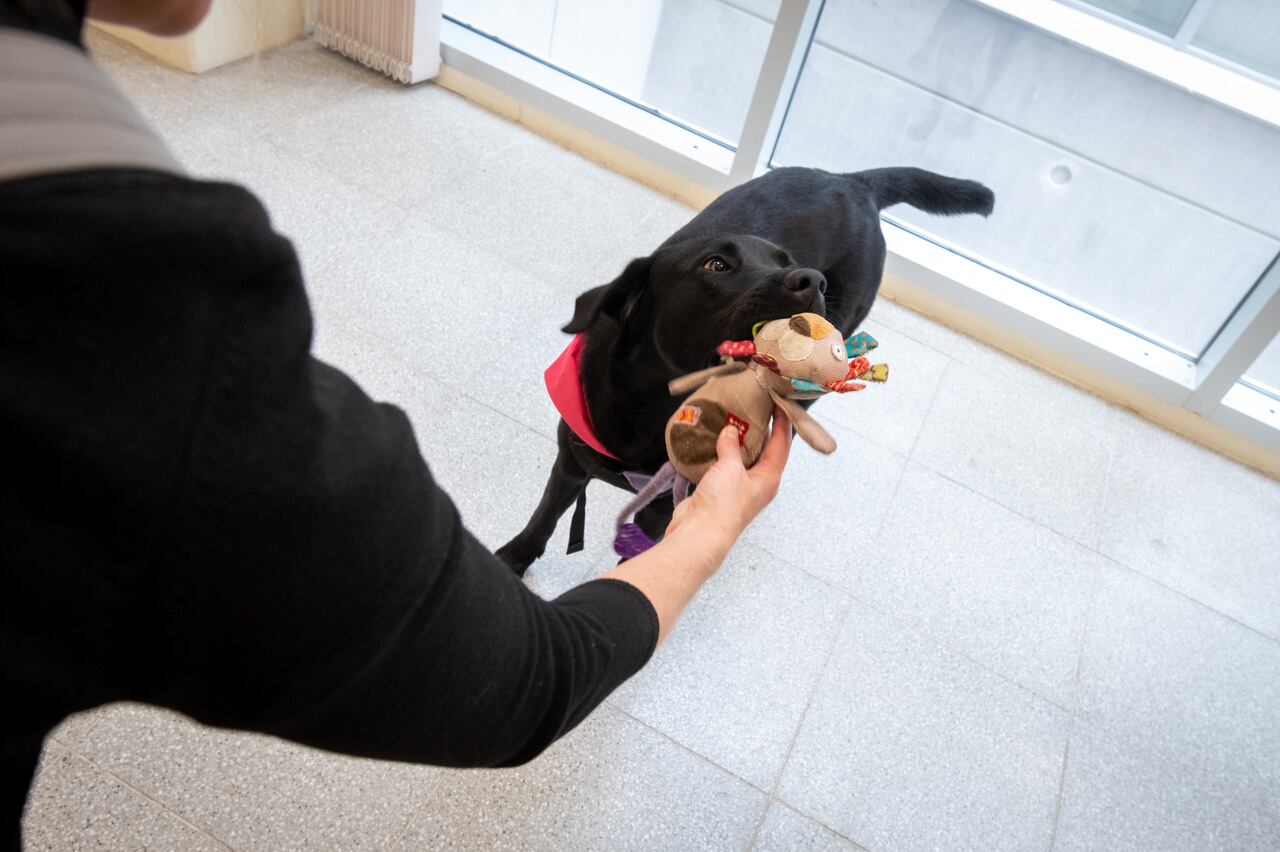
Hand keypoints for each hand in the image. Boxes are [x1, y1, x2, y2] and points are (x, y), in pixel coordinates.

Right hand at [666, 409, 792, 545]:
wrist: (699, 533)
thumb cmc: (723, 506)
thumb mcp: (730, 468)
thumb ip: (731, 446)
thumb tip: (731, 431)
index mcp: (769, 478)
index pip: (782, 444)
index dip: (782, 422)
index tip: (779, 403)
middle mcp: (758, 483)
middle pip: (765, 450)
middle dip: (761, 429)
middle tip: (755, 407)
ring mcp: (739, 487)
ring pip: (744, 457)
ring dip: (739, 440)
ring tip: (734, 418)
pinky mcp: (721, 490)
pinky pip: (726, 465)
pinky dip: (722, 452)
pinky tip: (715, 440)